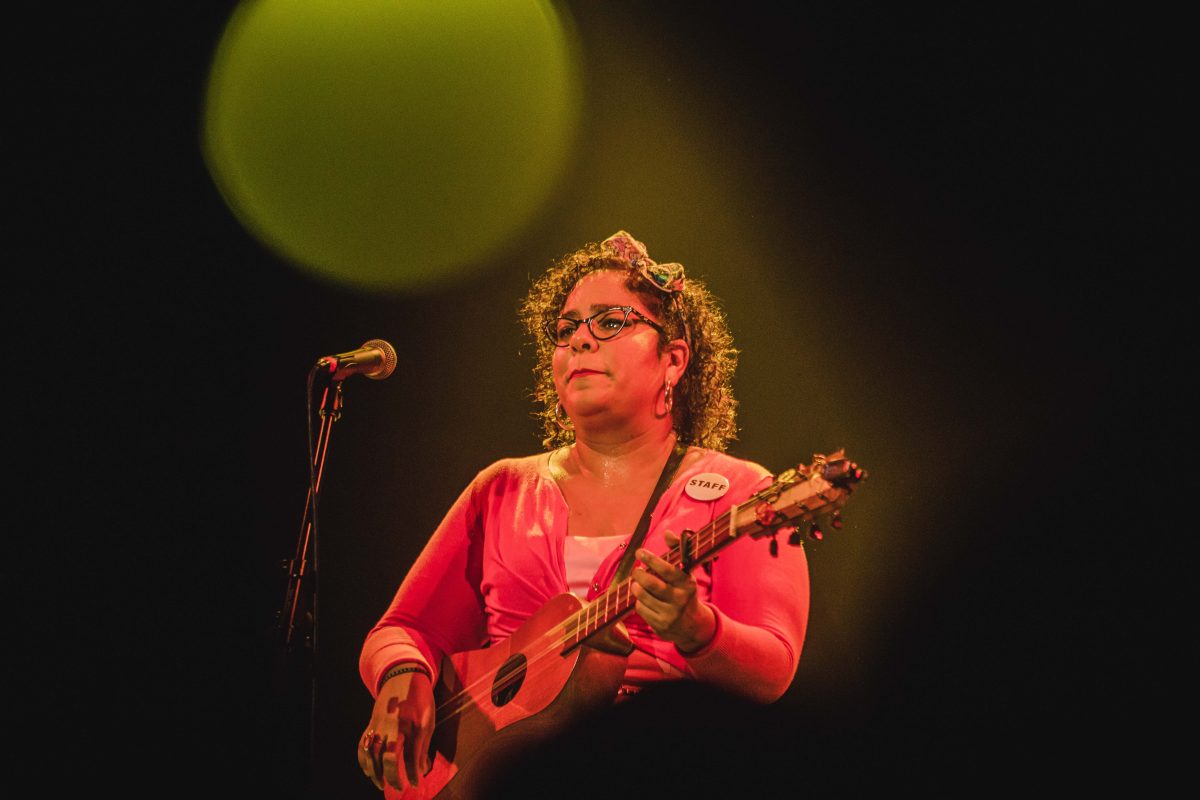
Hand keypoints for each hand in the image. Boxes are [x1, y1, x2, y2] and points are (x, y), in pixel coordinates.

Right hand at [357, 667, 434, 791]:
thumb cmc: (420, 698)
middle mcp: (390, 725)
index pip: (408, 755)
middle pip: (386, 757)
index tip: (415, 785)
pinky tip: (368, 770)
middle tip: (398, 788)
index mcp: (408, 723)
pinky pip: (362, 744)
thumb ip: (423, 745)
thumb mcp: (429, 719)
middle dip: (392, 776)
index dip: (411, 773)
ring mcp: (377, 723)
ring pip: (371, 753)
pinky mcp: (370, 722)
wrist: (404, 674)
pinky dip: (363, 759)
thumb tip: (422, 770)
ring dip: (374, 772)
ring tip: (381, 784)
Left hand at [630, 530, 716, 652]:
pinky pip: (641, 609)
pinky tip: (643, 599)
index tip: (639, 552)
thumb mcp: (686, 573)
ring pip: (643, 597)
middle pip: (651, 584)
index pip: (667, 569)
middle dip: (639, 574)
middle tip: (636, 570)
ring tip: (637, 584)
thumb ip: (677, 550)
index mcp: (687, 583)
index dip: (651, 559)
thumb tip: (667, 532)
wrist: (692, 626)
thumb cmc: (685, 591)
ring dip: (636, 588)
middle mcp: (679, 599)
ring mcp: (670, 614)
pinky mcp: (660, 626)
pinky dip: (639, 602)